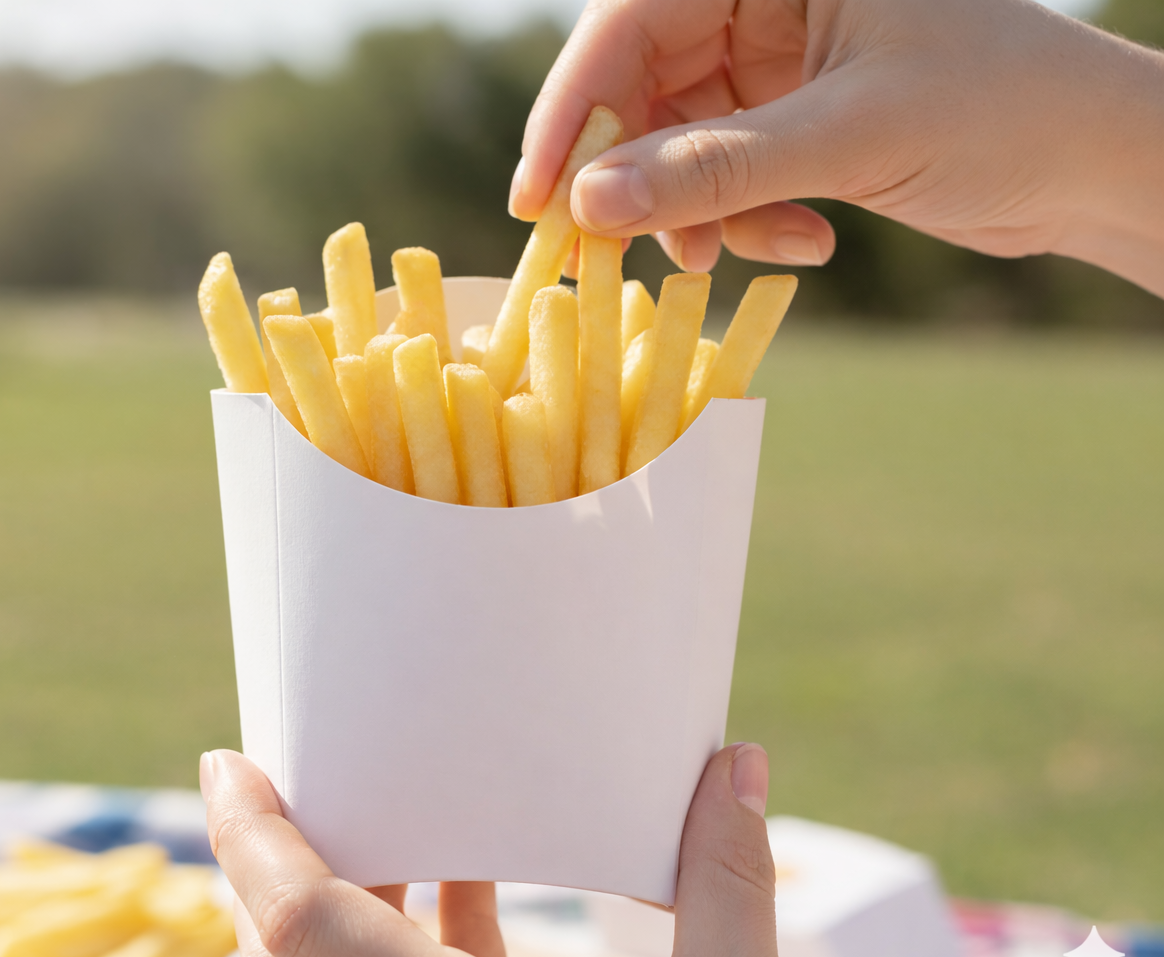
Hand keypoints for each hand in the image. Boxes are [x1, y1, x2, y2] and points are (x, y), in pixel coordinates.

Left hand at [201, 743, 790, 956]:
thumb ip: (729, 884)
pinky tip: (460, 891)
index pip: (303, 925)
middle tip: (283, 781)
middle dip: (265, 868)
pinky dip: (392, 954)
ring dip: (325, 913)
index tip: (228, 764)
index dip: (250, 839)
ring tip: (372, 827)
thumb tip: (738, 761)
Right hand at [512, 0, 1163, 296]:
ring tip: (747, 251)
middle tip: (618, 253)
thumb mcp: (849, 137)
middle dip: (637, 176)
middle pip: (641, 85)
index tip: (538, 198)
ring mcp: (776, 59)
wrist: (1098, 165)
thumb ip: (713, 169)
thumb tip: (587, 205)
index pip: (630, 21)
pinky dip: (742, 220)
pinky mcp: (792, 117)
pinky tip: (806, 240)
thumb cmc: (1002, 110)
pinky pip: (721, 174)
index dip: (573, 109)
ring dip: (699, 211)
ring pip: (675, 142)